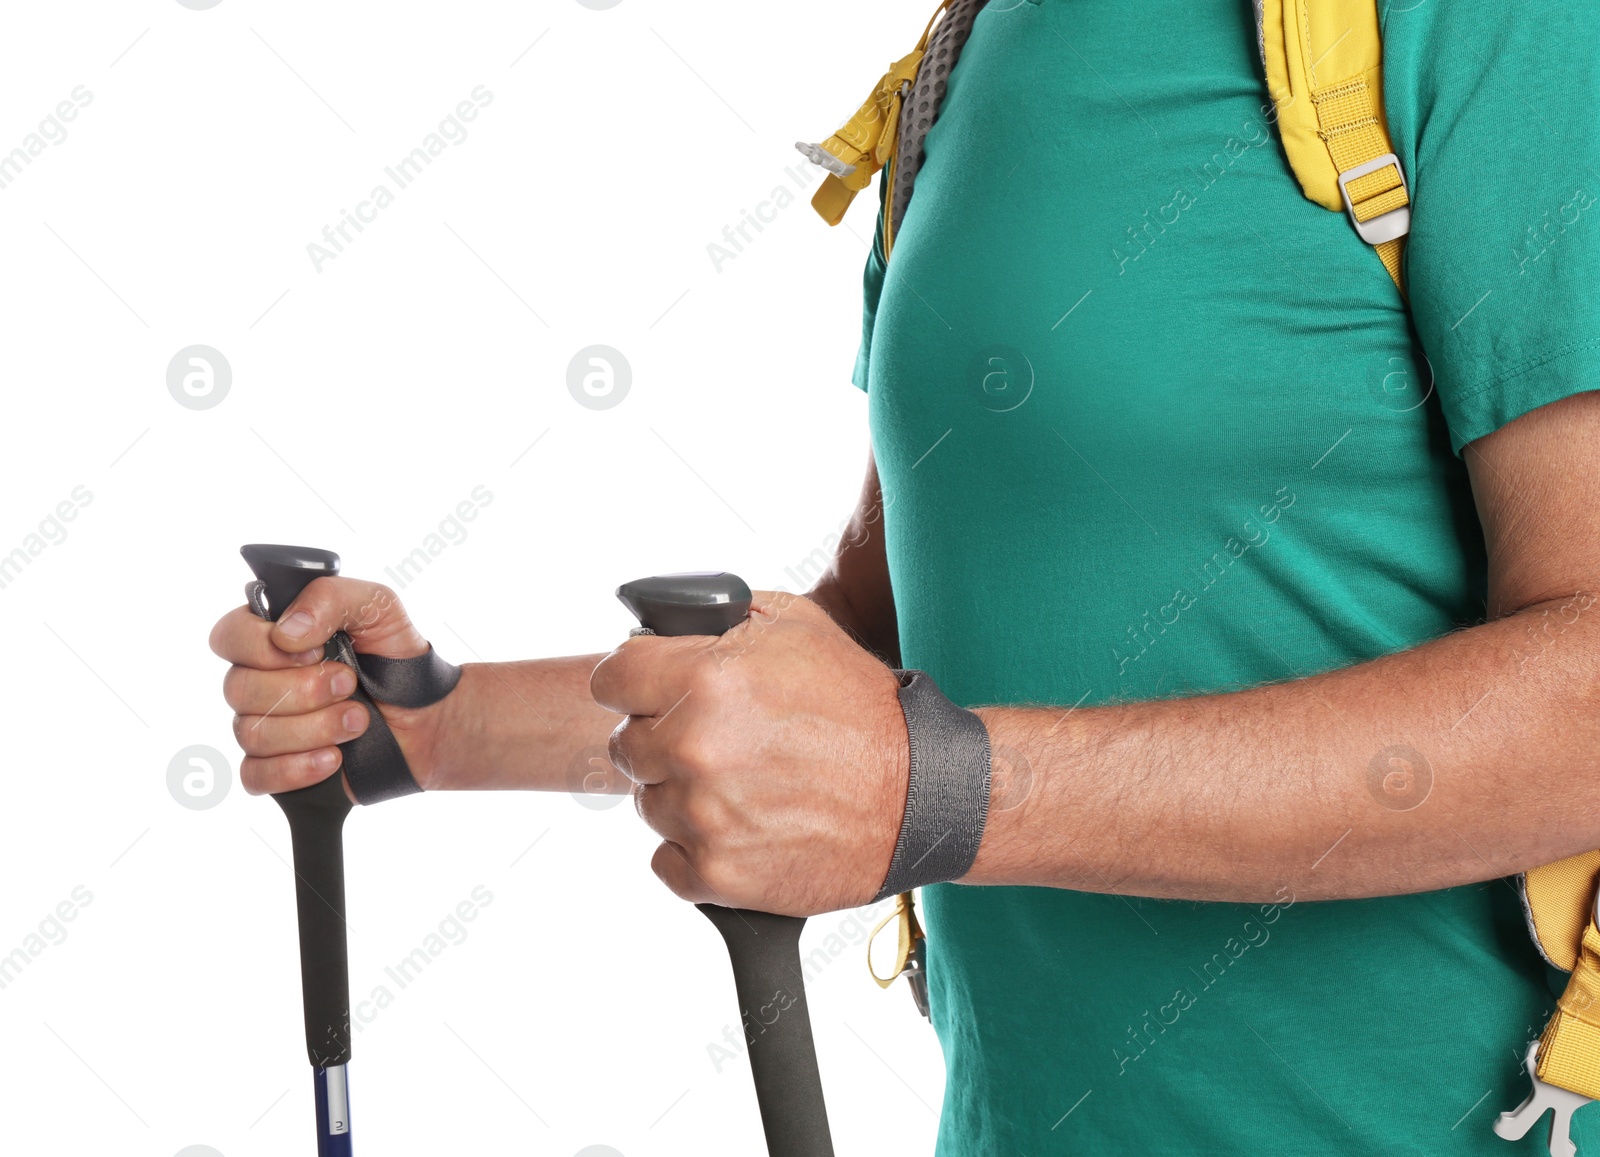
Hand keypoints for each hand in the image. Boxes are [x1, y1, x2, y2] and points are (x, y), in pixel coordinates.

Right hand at [209, 578, 448, 796]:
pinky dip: (296, 768)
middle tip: (350, 683)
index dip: (262, 647)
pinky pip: (256, 775)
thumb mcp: (378, 607)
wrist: (428, 715)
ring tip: (358, 720)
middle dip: (304, 689)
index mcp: (273, 635)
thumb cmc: (397, 657)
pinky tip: (333, 758)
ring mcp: (267, 725)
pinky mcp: (278, 768)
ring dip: (314, 727)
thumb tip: (286, 631)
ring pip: (252, 733)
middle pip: (238, 688)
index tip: (315, 652)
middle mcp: (261, 680)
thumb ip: (330, 597)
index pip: (229, 636)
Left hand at [589, 591, 908, 916]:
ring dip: (682, 795)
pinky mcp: (716, 874)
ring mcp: (703, 817)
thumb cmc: (861, 706)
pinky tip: (742, 826)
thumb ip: (717, 618)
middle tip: (715, 742)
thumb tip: (661, 628)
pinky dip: (695, 849)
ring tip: (744, 784)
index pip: (609, 680)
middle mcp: (695, 748)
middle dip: (660, 740)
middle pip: (623, 746)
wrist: (920, 792)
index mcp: (705, 680)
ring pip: (648, 804)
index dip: (633, 684)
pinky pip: (666, 861)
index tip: (650, 694)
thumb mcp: (797, 625)